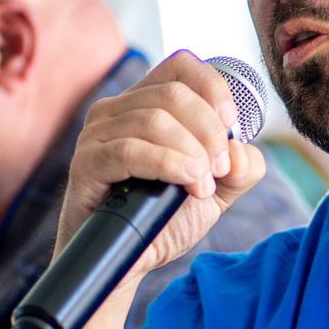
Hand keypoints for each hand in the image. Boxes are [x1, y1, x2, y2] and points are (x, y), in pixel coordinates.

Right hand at [55, 51, 266, 282]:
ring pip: (154, 120)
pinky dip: (168, 164)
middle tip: (219, 169)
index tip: (232, 126)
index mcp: (146, 103)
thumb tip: (242, 150)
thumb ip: (240, 168)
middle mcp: (117, 109)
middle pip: (174, 94)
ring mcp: (97, 134)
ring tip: (202, 187)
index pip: (181, 65)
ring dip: (191, 154)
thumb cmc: (163, 220)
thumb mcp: (215, 191)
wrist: (128, 262)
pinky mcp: (86, 163)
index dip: (213, 88)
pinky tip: (187, 181)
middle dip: (209, 132)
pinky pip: (130, 150)